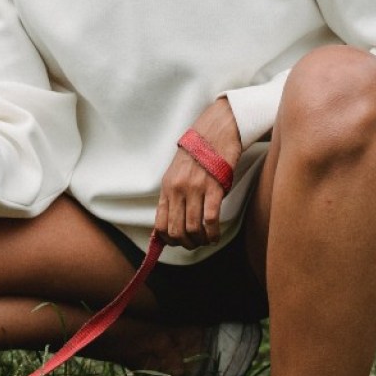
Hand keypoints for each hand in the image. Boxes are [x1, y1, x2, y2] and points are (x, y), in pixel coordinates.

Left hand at [154, 98, 242, 248]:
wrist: (215, 131)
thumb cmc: (198, 153)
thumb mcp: (177, 173)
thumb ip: (174, 195)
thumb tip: (174, 222)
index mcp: (167, 187)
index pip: (160, 223)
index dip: (168, 240)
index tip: (178, 242)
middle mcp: (178, 189)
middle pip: (176, 230)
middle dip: (186, 244)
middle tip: (195, 244)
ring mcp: (195, 189)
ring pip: (192, 228)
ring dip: (201, 241)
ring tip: (207, 240)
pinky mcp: (214, 187)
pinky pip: (210, 219)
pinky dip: (213, 233)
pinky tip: (215, 235)